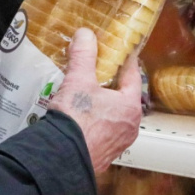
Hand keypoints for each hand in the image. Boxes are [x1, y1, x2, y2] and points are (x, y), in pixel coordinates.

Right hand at [49, 28, 141, 172]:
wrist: (62, 160)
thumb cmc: (77, 119)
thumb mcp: (78, 81)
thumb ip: (84, 55)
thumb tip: (85, 34)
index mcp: (130, 106)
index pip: (133, 76)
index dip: (126, 61)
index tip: (122, 51)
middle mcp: (131, 126)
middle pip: (124, 96)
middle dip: (112, 84)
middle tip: (99, 71)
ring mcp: (119, 143)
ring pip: (114, 115)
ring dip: (104, 104)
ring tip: (88, 94)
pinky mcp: (105, 154)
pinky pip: (104, 130)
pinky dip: (97, 120)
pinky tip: (82, 117)